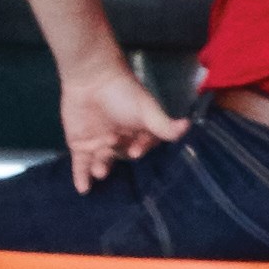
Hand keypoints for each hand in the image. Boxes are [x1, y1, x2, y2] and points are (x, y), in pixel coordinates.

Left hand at [53, 47, 183, 188]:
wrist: (91, 78)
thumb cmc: (123, 92)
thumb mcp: (146, 110)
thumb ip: (163, 125)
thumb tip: (188, 127)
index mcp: (139, 133)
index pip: (144, 146)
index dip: (141, 148)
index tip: (136, 150)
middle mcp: (121, 141)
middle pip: (122, 157)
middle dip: (118, 161)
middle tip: (116, 161)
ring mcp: (99, 144)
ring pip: (102, 163)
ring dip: (100, 169)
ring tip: (100, 170)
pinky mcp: (80, 145)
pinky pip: (81, 165)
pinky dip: (81, 177)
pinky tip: (83, 190)